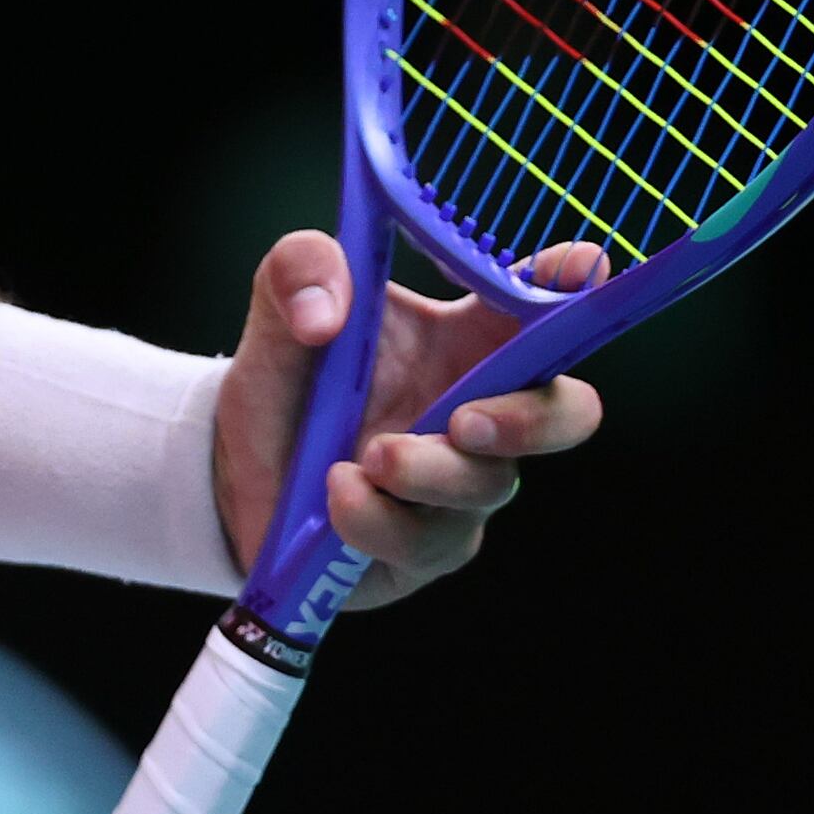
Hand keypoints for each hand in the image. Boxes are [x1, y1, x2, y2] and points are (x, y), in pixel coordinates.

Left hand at [213, 234, 606, 608]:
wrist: (232, 467)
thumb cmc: (287, 376)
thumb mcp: (281, 305)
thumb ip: (301, 268)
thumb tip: (327, 312)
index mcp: (466, 339)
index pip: (540, 307)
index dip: (570, 287)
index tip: (581, 267)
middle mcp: (480, 410)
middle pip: (567, 413)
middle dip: (536, 419)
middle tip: (466, 419)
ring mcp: (461, 486)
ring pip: (488, 485)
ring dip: (428, 471)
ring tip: (369, 456)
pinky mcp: (425, 547)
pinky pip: (425, 541)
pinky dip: (378, 517)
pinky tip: (337, 494)